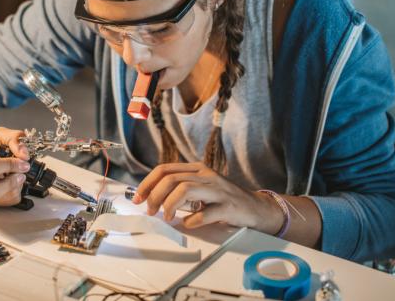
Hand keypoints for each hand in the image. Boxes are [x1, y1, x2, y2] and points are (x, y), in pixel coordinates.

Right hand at [0, 127, 30, 206]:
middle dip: (10, 183)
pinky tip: (11, 182)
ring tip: (17, 176)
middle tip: (21, 173)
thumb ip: (14, 139)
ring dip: (14, 188)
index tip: (22, 161)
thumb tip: (23, 154)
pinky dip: (14, 193)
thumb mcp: (0, 135)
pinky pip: (4, 203)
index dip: (9, 165)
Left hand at [132, 162, 284, 232]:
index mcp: (197, 169)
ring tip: (166, 217)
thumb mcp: (201, 188)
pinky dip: (192, 220)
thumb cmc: (225, 200)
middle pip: (171, 179)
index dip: (147, 183)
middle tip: (150, 210)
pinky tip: (189, 224)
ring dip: (169, 205)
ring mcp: (218, 190)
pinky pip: (204, 213)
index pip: (164, 169)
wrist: (257, 208)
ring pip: (185, 189)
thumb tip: (151, 199)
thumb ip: (180, 190)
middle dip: (154, 196)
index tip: (137, 198)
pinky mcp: (228, 207)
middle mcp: (206, 175)